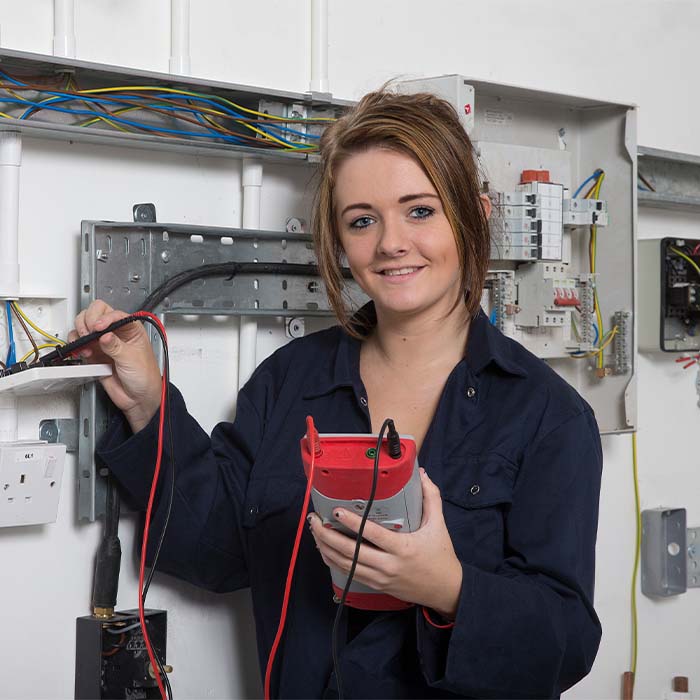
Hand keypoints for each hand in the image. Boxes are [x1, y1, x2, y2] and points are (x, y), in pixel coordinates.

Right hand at [69, 300, 162, 432]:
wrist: (138, 398)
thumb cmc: (145, 377)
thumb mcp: (131, 359)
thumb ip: (116, 346)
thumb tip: (104, 335)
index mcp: (131, 329)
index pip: (113, 313)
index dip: (104, 318)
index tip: (98, 327)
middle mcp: (116, 333)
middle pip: (95, 313)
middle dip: (88, 321)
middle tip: (89, 333)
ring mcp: (103, 343)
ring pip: (84, 326)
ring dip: (80, 331)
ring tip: (85, 342)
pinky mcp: (94, 354)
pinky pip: (79, 344)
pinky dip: (76, 345)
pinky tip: (83, 351)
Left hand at [308, 468, 462, 618]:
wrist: (445, 590)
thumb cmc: (441, 556)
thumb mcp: (439, 525)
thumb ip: (431, 497)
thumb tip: (421, 474)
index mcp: (403, 548)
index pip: (372, 535)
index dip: (352, 523)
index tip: (337, 511)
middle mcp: (388, 565)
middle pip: (351, 552)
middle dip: (328, 536)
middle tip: (315, 520)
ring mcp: (380, 578)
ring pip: (345, 565)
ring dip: (326, 548)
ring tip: (315, 531)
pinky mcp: (377, 585)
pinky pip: (349, 574)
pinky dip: (334, 562)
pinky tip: (325, 550)